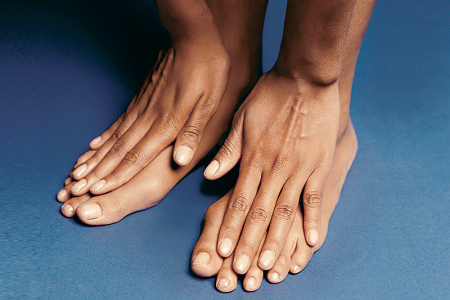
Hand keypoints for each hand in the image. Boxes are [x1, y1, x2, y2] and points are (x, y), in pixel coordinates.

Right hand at [69, 39, 229, 196]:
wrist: (192, 36)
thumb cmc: (206, 69)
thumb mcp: (210, 101)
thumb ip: (192, 131)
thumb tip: (181, 159)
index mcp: (167, 123)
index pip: (138, 155)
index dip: (118, 175)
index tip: (97, 190)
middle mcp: (149, 118)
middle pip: (120, 150)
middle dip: (99, 172)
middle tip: (76, 188)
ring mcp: (142, 107)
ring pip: (115, 138)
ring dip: (96, 157)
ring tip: (78, 171)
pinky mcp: (140, 99)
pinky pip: (118, 122)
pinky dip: (104, 136)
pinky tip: (94, 144)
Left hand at [203, 70, 339, 273]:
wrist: (305, 78)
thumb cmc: (270, 96)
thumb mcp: (241, 117)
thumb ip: (228, 150)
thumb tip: (211, 174)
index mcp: (253, 158)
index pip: (237, 201)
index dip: (230, 228)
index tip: (224, 251)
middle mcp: (274, 169)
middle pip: (258, 213)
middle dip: (249, 244)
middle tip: (243, 270)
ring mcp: (298, 168)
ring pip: (284, 212)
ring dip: (276, 240)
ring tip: (270, 266)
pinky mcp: (319, 165)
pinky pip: (315, 198)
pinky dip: (313, 221)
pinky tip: (311, 242)